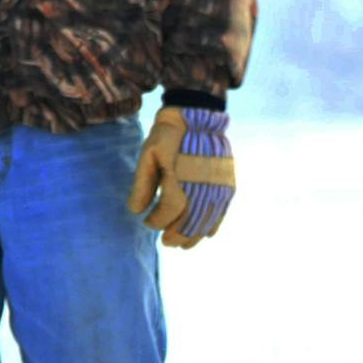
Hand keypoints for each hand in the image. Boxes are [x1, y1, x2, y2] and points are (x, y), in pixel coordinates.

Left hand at [127, 105, 235, 249]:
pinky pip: (222, 211)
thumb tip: (135, 212)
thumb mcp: (148, 155)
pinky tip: (206, 235)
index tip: (148, 222)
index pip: (167, 214)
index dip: (156, 222)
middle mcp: (200, 188)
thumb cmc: (169, 136)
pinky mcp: (227, 184)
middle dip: (175, 236)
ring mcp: (217, 188)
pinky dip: (214, 225)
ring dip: (194, 236)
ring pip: (206, 221)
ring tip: (183, 245)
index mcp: (178, 181)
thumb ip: (142, 185)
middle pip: (188, 224)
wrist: (198, 116)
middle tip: (165, 242)